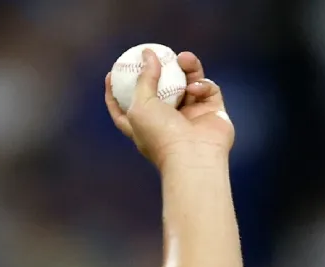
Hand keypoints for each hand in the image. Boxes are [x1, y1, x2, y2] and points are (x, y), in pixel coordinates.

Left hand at [105, 50, 234, 168]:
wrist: (194, 155)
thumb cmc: (161, 135)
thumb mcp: (141, 105)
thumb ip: (143, 78)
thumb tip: (147, 53)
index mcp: (142, 126)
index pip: (123, 108)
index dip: (115, 91)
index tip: (112, 72)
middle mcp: (166, 122)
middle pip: (161, 89)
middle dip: (161, 70)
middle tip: (160, 54)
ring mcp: (191, 117)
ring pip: (188, 83)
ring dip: (187, 68)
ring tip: (184, 58)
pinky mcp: (212, 112)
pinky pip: (207, 90)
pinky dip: (202, 85)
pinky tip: (196, 89)